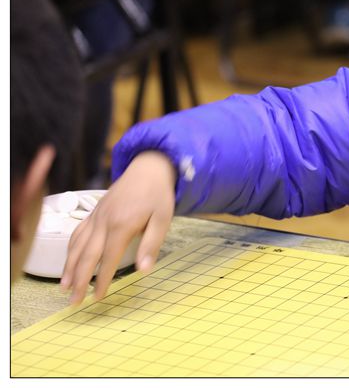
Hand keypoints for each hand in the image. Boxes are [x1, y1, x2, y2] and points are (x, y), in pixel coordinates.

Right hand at [60, 151, 176, 304]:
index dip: (101, 280)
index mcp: (121, 225)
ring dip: (69, 267)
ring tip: (64, 287)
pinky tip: (69, 260)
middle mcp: (103, 222)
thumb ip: (152, 244)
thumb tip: (144, 270)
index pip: (107, 260)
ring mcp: (96, 216)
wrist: (148, 168)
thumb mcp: (163, 219)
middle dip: (78, 280)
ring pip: (77, 245)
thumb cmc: (158, 195)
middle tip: (73, 302)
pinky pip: (77, 232)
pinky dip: (70, 248)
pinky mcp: (94, 212)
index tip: (97, 298)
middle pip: (86, 256)